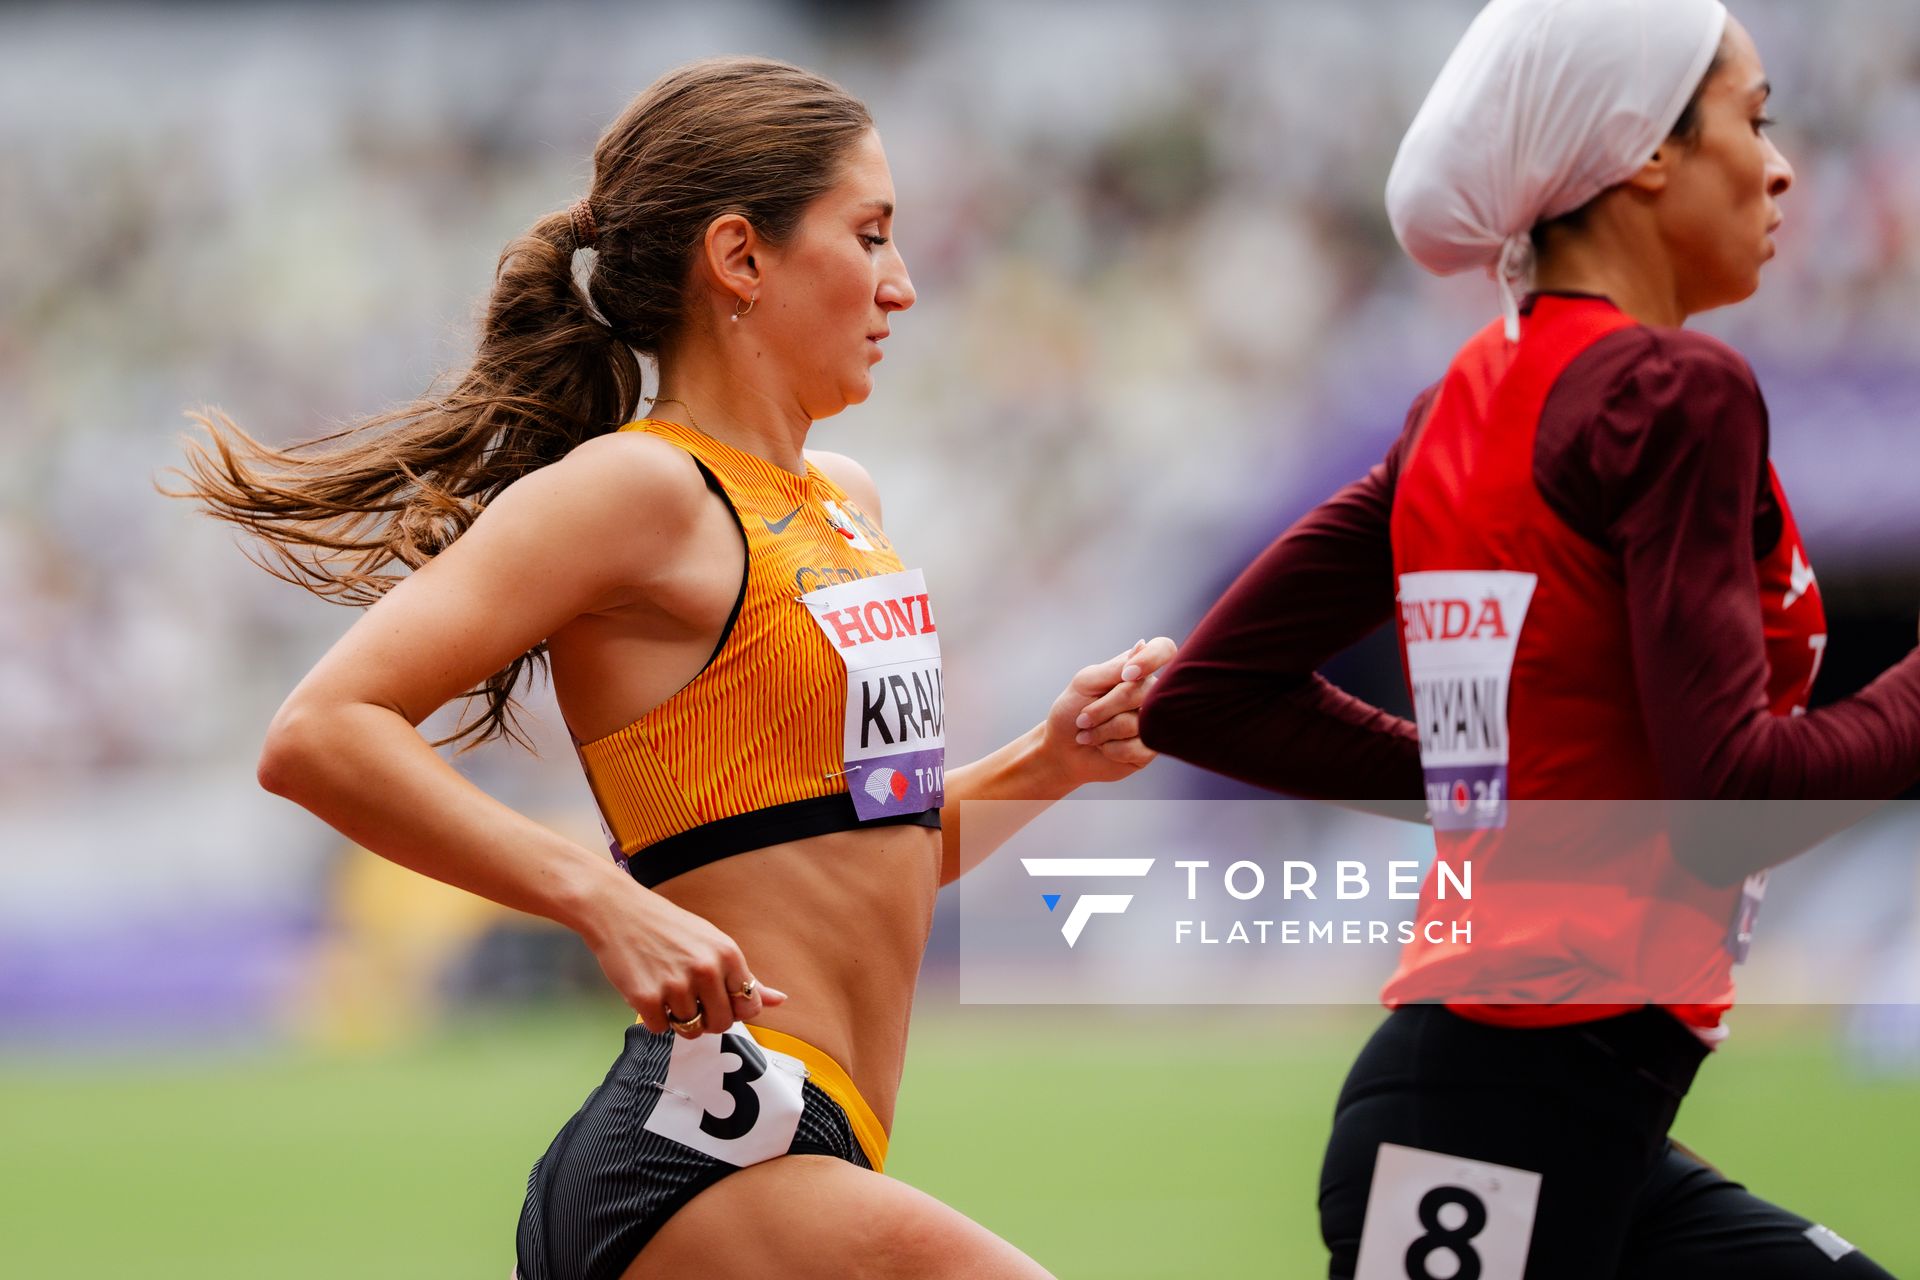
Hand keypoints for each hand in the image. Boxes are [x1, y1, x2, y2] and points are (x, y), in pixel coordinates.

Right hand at [576, 880, 788, 1037]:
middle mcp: (706, 970)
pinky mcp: (645, 998)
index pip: (749, 1008)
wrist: (618, 910)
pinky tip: (648, 989)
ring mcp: (675, 985)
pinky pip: (660, 1029)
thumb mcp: (714, 944)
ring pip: (689, 1030)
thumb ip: (746, 977)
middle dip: (707, 1019)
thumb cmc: (669, 928)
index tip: (717, 997)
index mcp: (728, 955)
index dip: (733, 1008)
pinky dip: (653, 1017)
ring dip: (677, 1017)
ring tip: (666, 988)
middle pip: (721, 1025)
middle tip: (689, 997)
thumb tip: (780, 1001)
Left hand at [1040, 636, 1178, 786]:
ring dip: (1103, 731)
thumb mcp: (1086, 682)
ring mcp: (1154, 721)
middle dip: (1104, 708)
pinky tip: (1104, 748)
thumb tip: (1143, 645)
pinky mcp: (1151, 748)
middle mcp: (1152, 693)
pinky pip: (1138, 748)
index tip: (1126, 675)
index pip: (1163, 650)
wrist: (1062, 749)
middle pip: (1142, 692)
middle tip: (1083, 718)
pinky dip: (1111, 749)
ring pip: (1138, 724)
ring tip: (1090, 734)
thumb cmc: (1072, 710)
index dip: (1151, 659)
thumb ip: (1115, 667)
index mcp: (1138, 670)